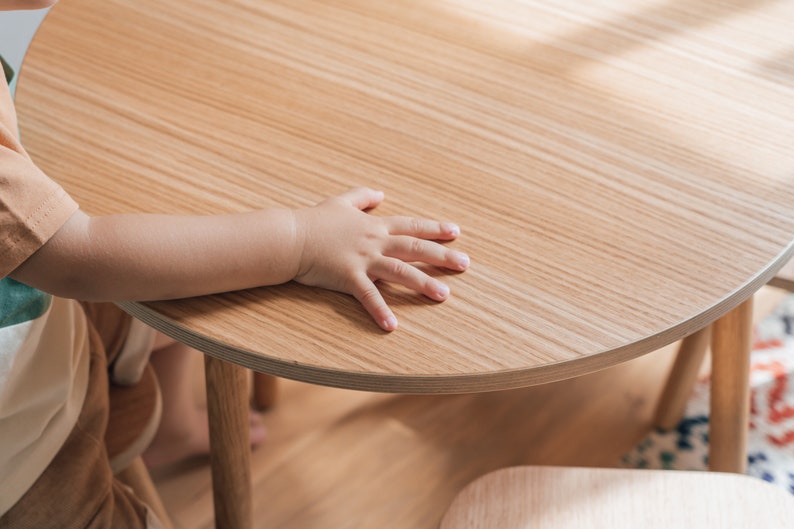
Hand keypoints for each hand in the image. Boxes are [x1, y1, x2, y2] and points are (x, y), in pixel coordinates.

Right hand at [292, 187, 469, 330]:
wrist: (290, 236)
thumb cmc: (313, 220)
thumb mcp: (340, 202)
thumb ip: (362, 196)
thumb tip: (380, 193)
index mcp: (374, 225)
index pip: (411, 226)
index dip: (434, 228)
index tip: (456, 232)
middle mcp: (374, 241)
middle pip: (414, 248)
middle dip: (442, 256)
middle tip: (465, 264)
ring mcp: (363, 259)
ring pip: (400, 271)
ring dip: (423, 283)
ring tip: (444, 295)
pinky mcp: (348, 277)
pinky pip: (368, 296)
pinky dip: (381, 310)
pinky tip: (393, 325)